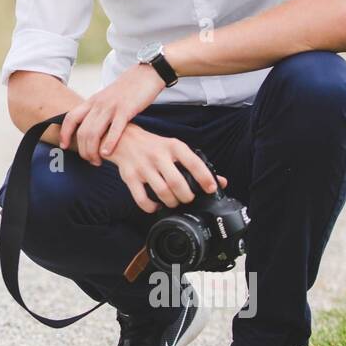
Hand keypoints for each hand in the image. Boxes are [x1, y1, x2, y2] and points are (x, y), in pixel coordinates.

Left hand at [58, 63, 165, 166]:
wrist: (146, 74)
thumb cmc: (127, 90)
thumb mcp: (106, 98)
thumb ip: (97, 111)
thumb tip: (90, 127)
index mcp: (92, 101)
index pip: (70, 118)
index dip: (64, 133)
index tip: (63, 146)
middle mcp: (98, 104)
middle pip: (82, 130)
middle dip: (83, 149)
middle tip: (89, 160)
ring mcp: (111, 107)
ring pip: (94, 132)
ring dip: (93, 150)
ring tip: (97, 161)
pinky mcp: (126, 110)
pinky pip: (114, 129)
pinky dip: (108, 143)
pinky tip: (107, 154)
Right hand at [108, 124, 229, 213]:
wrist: (124, 138)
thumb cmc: (154, 146)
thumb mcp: (175, 148)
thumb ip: (196, 164)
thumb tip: (221, 181)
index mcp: (173, 147)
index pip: (194, 163)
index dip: (205, 178)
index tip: (211, 189)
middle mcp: (158, 156)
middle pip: (177, 183)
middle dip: (187, 196)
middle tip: (188, 198)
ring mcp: (143, 166)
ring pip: (162, 192)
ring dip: (171, 202)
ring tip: (174, 202)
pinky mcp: (130, 176)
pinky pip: (141, 199)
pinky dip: (151, 207)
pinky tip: (156, 205)